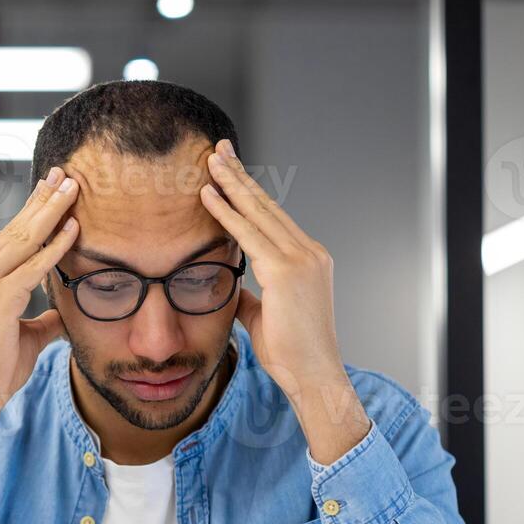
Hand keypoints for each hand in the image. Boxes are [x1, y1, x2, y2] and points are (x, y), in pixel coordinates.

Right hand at [0, 167, 79, 493]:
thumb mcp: (27, 336)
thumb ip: (44, 317)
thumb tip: (65, 308)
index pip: (9, 238)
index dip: (32, 212)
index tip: (52, 190)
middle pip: (15, 229)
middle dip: (42, 200)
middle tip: (64, 174)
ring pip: (23, 239)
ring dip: (51, 211)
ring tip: (73, 187)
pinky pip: (33, 267)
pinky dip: (56, 247)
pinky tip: (74, 229)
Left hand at [199, 140, 368, 462]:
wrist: (314, 375)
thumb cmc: (291, 354)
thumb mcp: (265, 316)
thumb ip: (249, 295)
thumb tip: (228, 287)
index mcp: (309, 259)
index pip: (274, 217)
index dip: (250, 192)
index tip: (231, 170)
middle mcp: (310, 252)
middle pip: (268, 204)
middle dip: (241, 174)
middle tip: (220, 148)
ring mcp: (302, 259)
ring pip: (259, 212)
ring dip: (231, 183)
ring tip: (210, 159)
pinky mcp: (287, 271)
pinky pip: (249, 234)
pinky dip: (227, 213)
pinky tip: (209, 195)